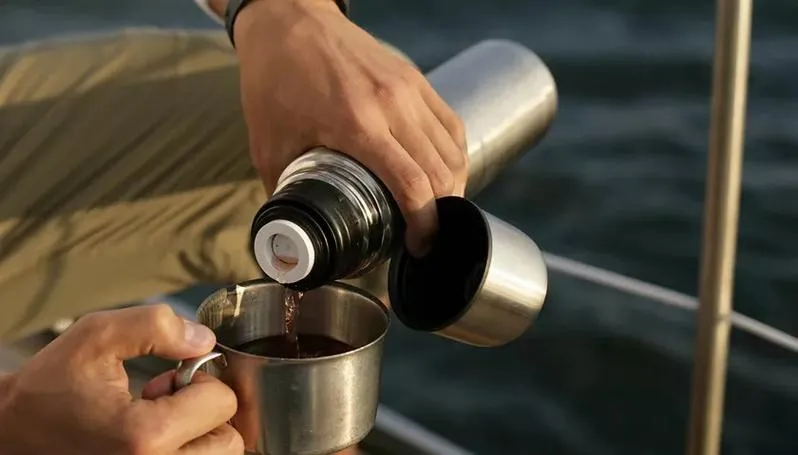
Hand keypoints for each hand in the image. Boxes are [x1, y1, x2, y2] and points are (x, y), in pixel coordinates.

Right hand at [0, 306, 242, 454]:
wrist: (10, 435)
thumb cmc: (49, 388)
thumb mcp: (97, 336)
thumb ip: (158, 326)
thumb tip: (204, 340)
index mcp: (145, 437)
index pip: (223, 403)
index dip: (202, 378)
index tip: (171, 376)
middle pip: (229, 442)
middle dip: (208, 411)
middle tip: (169, 399)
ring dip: (200, 435)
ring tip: (160, 418)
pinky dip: (186, 450)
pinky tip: (153, 436)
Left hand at [234, 0, 467, 255]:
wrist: (289, 19)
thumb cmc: (274, 80)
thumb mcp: (267, 144)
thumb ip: (283, 194)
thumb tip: (290, 237)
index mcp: (357, 124)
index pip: (413, 184)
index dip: (425, 224)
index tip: (419, 246)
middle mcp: (393, 106)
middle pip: (441, 173)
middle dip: (442, 214)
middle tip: (426, 237)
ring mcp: (410, 89)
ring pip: (452, 150)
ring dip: (452, 187)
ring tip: (436, 211)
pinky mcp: (416, 79)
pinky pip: (450, 125)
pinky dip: (453, 156)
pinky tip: (442, 174)